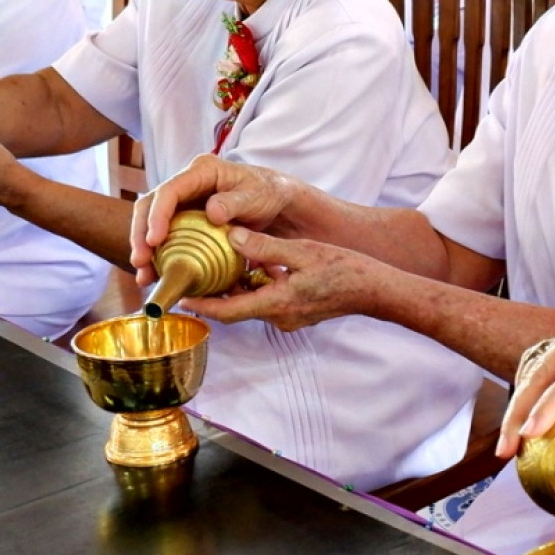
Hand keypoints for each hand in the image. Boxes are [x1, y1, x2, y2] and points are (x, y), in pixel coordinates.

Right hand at [130, 155, 299, 286]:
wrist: (278, 202)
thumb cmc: (269, 193)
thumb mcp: (257, 196)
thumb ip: (235, 202)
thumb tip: (212, 212)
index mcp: (202, 171)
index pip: (169, 190)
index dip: (157, 215)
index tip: (154, 240)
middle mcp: (187, 183)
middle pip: (151, 205)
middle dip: (141, 234)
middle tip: (140, 262)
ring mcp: (184, 201)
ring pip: (152, 222)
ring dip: (145, 249)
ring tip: (144, 276)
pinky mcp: (186, 219)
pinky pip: (166, 236)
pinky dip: (159, 255)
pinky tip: (156, 275)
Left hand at [178, 227, 375, 331]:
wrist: (375, 290)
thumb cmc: (345, 270)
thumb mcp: (303, 251)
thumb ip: (265, 247)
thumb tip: (232, 236)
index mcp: (277, 303)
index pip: (229, 311)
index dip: (202, 306)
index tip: (179, 299)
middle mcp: (279, 316)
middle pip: (236, 309)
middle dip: (213, 296)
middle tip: (192, 277)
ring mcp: (289, 317)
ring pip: (251, 304)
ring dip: (234, 290)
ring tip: (214, 269)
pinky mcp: (296, 312)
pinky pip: (267, 302)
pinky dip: (254, 288)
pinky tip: (251, 268)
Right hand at [499, 273, 554, 462]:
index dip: (549, 407)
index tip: (528, 434)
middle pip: (543, 370)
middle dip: (519, 410)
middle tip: (505, 448)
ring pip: (539, 366)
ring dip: (521, 403)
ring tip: (510, 442)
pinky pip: (547, 362)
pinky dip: (534, 391)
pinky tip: (527, 419)